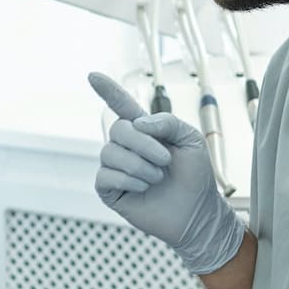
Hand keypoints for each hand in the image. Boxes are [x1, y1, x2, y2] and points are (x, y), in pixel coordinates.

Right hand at [89, 72, 244, 275]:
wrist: (197, 213)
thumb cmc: (196, 176)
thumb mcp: (191, 140)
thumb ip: (168, 123)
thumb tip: (138, 123)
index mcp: (145, 131)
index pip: (121, 105)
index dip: (107, 91)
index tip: (92, 75)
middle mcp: (127, 146)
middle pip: (118, 129)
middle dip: (144, 143)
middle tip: (166, 159)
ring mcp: (116, 168)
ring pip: (110, 152)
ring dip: (140, 165)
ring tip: (158, 177)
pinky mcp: (109, 189)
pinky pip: (105, 175)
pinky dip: (129, 180)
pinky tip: (143, 188)